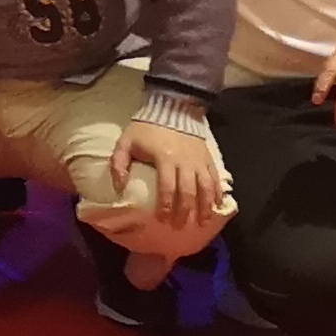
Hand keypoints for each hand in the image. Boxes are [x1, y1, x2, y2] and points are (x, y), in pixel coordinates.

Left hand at [109, 118, 229, 238]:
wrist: (172, 109)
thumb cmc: (146, 128)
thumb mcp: (126, 142)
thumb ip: (118, 164)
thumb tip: (119, 187)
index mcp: (164, 158)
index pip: (167, 187)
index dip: (165, 205)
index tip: (162, 218)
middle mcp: (185, 161)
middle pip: (188, 191)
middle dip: (185, 211)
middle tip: (180, 226)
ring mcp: (199, 160)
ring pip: (206, 187)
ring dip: (205, 206)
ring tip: (203, 221)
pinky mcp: (208, 157)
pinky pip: (215, 178)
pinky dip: (217, 193)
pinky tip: (216, 205)